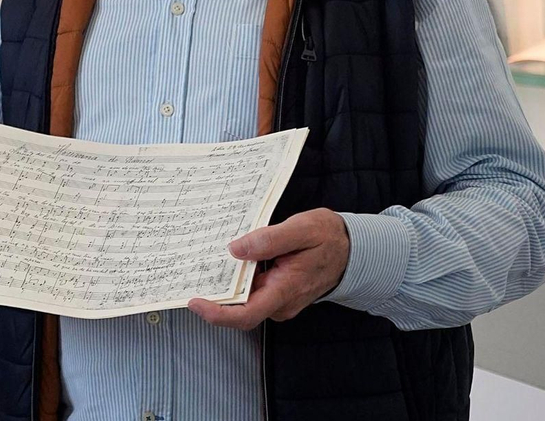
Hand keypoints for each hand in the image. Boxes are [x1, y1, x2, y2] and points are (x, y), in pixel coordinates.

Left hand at [188, 208, 349, 329]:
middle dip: (214, 295)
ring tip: (206, 261)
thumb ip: (269, 240)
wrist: (353, 249)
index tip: (196, 302)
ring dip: (225, 284)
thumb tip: (236, 250)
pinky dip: (237, 278)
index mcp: (285, 289)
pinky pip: (252, 289)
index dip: (218, 314)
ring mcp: (279, 299)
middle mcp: (280, 301)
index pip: (247, 314)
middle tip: (192, 272)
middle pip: (239, 308)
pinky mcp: (278, 291)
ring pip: (244, 299)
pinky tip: (228, 259)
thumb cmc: (329, 238)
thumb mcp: (302, 229)